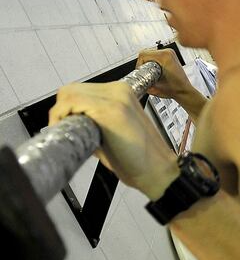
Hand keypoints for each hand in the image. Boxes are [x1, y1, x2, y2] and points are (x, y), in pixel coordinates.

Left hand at [48, 81, 178, 198]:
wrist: (158, 170)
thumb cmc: (139, 158)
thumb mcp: (116, 132)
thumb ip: (97, 122)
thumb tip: (74, 123)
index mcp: (123, 93)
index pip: (80, 91)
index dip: (68, 109)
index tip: (68, 126)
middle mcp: (119, 90)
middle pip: (71, 89)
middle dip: (62, 109)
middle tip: (66, 130)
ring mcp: (115, 98)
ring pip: (69, 93)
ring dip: (61, 112)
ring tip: (69, 132)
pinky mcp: (110, 110)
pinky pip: (73, 102)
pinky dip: (63, 116)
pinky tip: (72, 131)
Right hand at [136, 48, 192, 99]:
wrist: (183, 91)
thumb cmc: (174, 89)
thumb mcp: (153, 88)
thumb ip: (141, 81)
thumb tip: (134, 79)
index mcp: (165, 57)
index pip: (143, 55)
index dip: (139, 65)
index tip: (140, 72)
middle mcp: (168, 52)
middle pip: (145, 53)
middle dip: (142, 64)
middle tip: (145, 73)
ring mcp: (170, 52)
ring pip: (150, 53)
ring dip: (147, 62)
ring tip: (150, 72)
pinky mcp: (170, 55)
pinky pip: (155, 55)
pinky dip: (152, 61)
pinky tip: (154, 69)